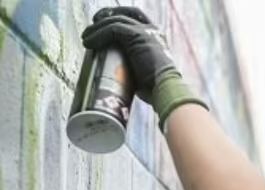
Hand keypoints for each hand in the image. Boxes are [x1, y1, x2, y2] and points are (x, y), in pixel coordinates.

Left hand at [81, 6, 207, 129]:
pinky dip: (98, 35)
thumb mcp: (146, 72)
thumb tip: (119, 75)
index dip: (120, 16)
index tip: (105, 23)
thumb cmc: (157, 90)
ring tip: (86, 38)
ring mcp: (145, 31)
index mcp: (157, 37)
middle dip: (107, 15)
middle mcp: (152, 30)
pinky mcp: (136, 35)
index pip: (136, 17)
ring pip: (115, 21)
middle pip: (126, 12)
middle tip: (93, 23)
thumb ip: (135, 66)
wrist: (166, 90)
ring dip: (97, 28)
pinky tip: (88, 42)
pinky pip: (112, 29)